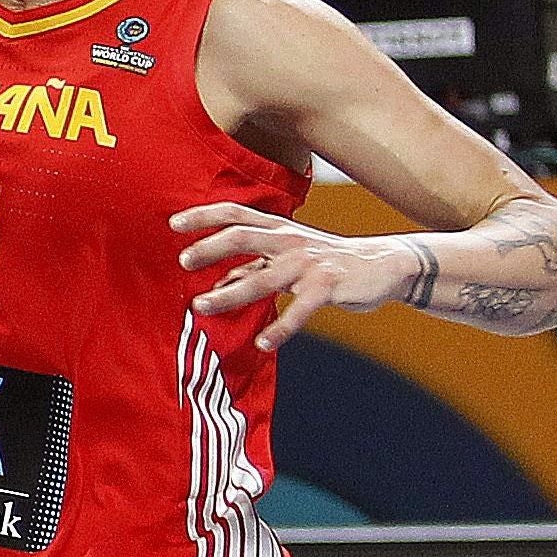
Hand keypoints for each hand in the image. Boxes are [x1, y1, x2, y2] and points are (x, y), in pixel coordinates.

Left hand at [172, 202, 411, 350]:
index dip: (204, 215)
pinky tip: (263, 343)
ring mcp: (309, 262)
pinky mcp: (328, 286)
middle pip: (243, 236)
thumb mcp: (289, 255)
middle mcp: (290, 240)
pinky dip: (281, 328)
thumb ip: (255, 265)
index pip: (235, 213)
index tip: (172, 223)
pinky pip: (300, 310)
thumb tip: (218, 280)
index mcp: (278, 228)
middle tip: (183, 261)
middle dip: (211, 247)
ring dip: (230, 293)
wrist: (384, 265)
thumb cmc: (326, 260)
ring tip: (201, 307)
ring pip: (264, 277)